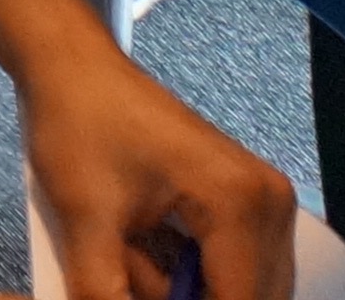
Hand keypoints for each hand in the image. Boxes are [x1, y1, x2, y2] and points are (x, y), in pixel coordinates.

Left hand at [20, 45, 294, 299]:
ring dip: (186, 291)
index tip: (140, 296)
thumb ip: (107, 293)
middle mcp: (271, 205)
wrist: (73, 68)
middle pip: (250, 299)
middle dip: (187, 299)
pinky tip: (142, 249)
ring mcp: (264, 203)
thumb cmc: (79, 123)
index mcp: (243, 205)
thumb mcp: (85, 219)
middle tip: (129, 268)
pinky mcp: (246, 203)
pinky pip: (231, 267)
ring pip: (242, 288)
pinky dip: (189, 275)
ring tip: (131, 251)